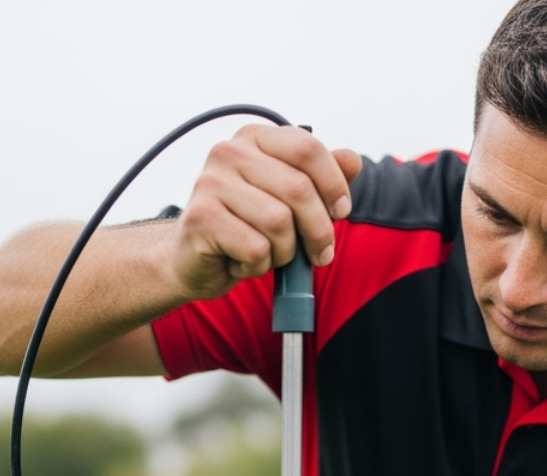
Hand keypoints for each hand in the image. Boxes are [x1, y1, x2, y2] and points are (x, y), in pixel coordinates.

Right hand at [170, 124, 361, 300]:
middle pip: (299, 189)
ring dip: (285, 252)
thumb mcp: (288, 199)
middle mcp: (228, 152)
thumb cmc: (247, 226)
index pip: (308, 148)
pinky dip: (259, 266)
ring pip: (279, 222)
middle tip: (320, 253)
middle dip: (319, 230)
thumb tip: (353, 160)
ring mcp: (210, 183)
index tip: (340, 211)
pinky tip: (242, 262)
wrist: (194, 259)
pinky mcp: (201, 218)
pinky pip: (256, 249)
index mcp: (254, 139)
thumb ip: (320, 177)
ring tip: (269, 254)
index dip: (334, 184)